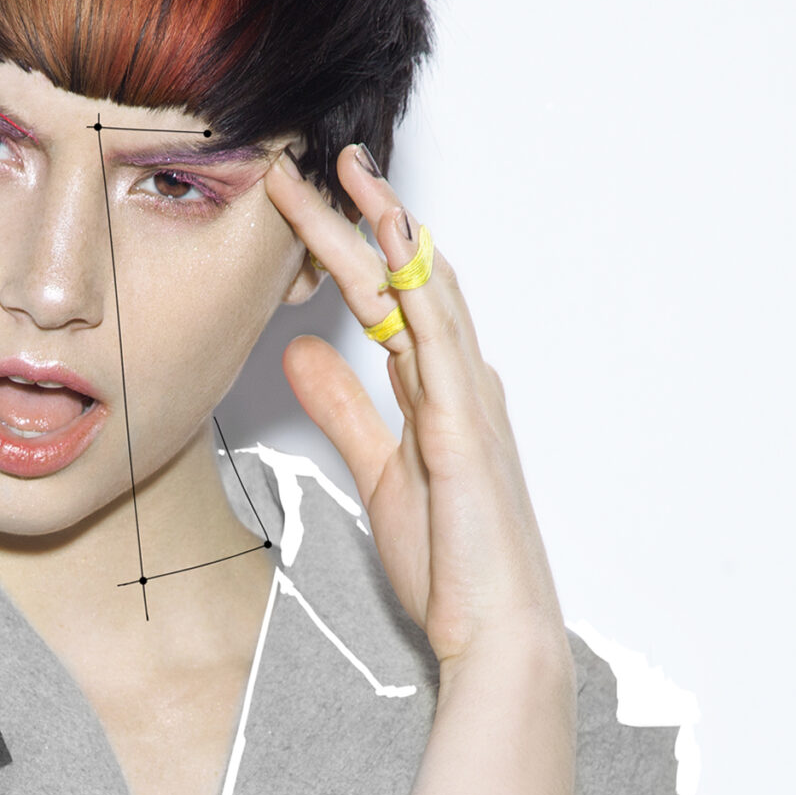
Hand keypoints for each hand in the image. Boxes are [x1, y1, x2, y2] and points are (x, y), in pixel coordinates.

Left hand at [261, 148, 565, 671]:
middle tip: (313, 161)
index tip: (302, 205)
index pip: (386, 302)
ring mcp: (469, 400)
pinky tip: (392, 239)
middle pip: (405, 280)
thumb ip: (344, 411)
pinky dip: (417, 284)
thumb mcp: (380, 475)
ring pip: (424, 291)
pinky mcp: (465, 428)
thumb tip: (299, 353)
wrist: (496, 633)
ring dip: (386, 227)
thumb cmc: (453, 565)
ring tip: (347, 171)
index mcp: (441, 395)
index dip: (344, 249)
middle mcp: (462, 384)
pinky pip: (439, 339)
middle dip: (361, 217)